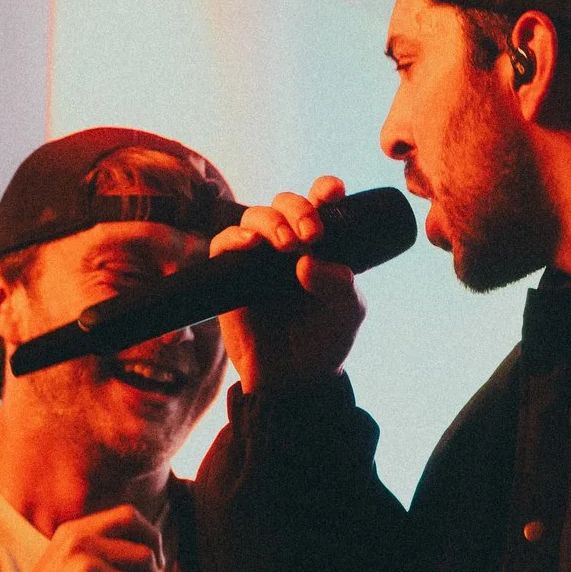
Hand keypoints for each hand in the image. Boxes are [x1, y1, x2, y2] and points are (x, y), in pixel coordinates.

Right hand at [209, 175, 365, 394]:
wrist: (293, 382)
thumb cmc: (324, 342)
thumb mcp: (347, 313)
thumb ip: (339, 285)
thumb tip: (307, 260)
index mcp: (322, 244)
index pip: (322, 204)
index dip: (325, 189)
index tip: (333, 193)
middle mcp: (288, 244)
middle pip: (285, 203)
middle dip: (298, 209)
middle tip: (311, 234)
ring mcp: (257, 258)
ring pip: (255, 217)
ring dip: (270, 222)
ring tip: (285, 245)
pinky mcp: (230, 275)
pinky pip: (224, 244)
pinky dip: (234, 238)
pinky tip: (250, 245)